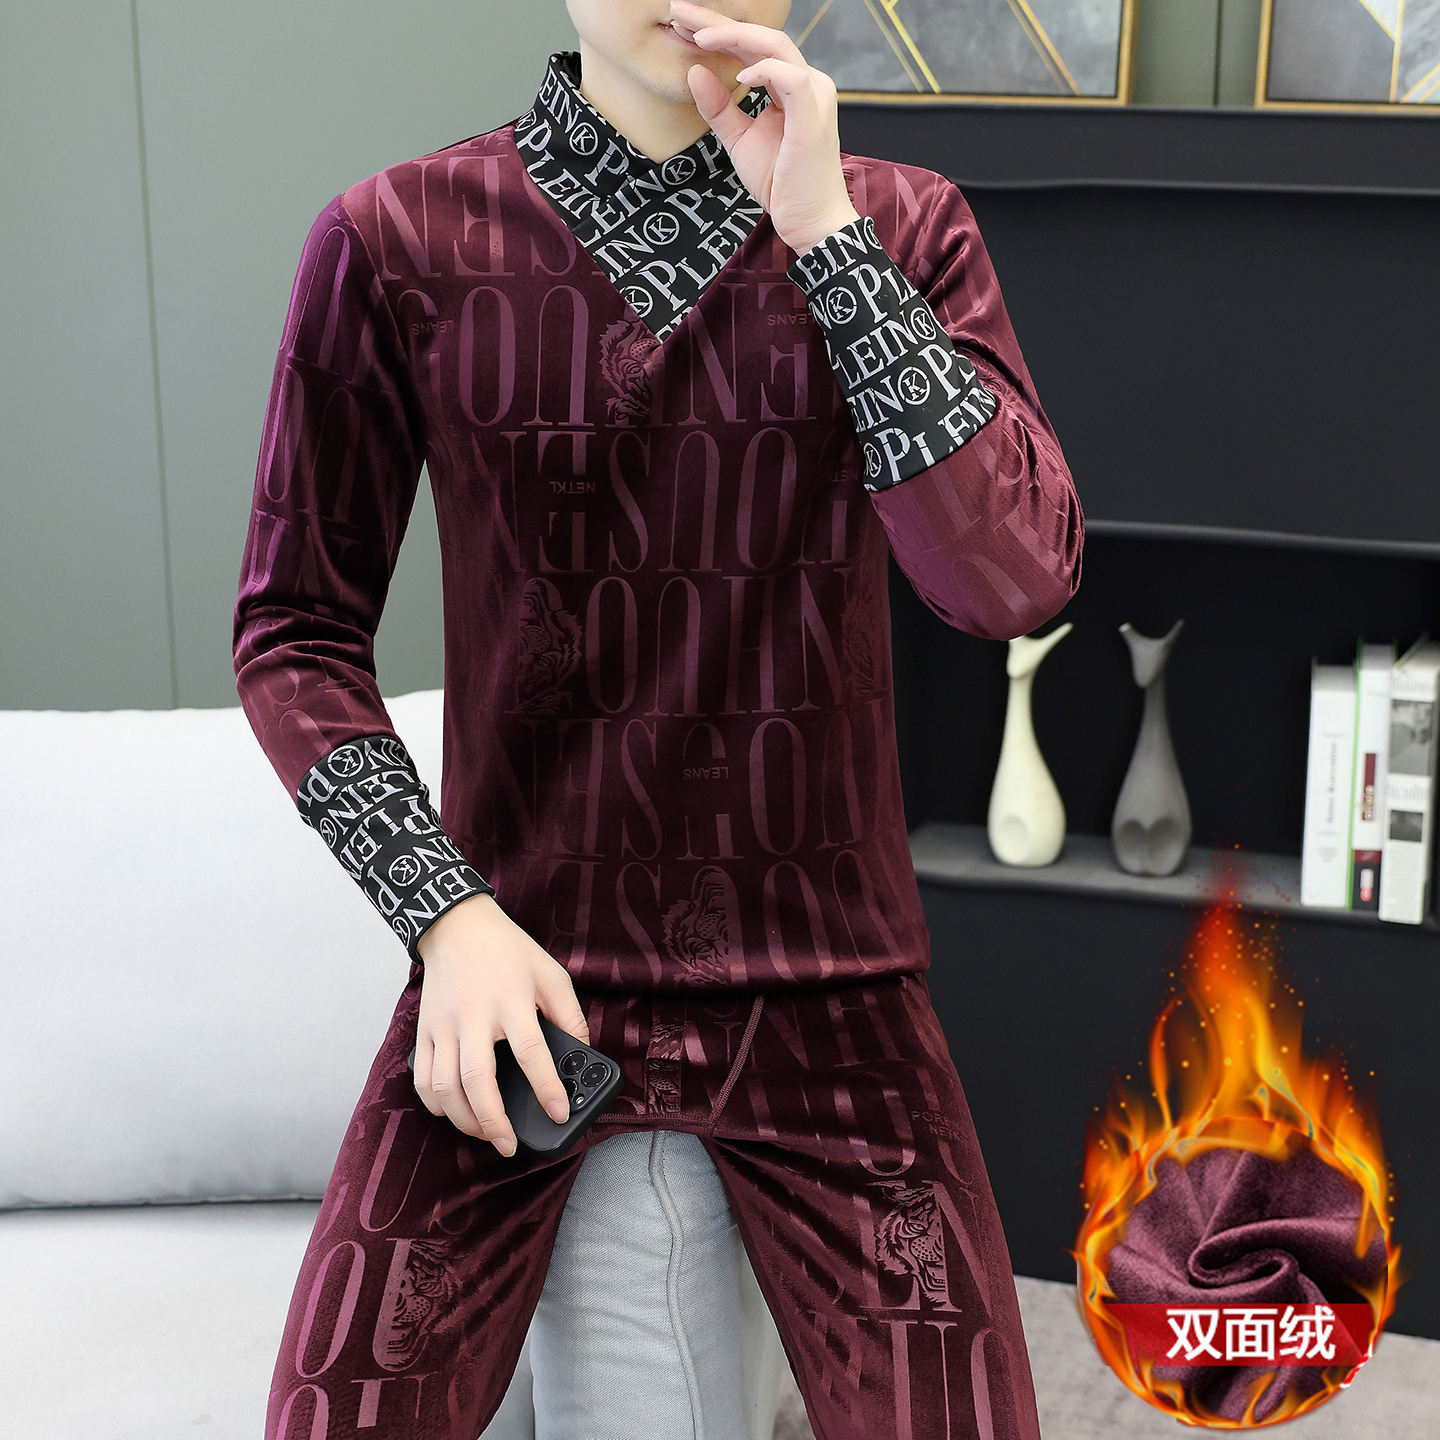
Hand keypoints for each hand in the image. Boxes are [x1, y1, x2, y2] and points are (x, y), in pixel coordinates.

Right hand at [412, 892, 589, 1155]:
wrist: (457, 926)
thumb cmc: (508, 952)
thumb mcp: (551, 974)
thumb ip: (570, 1015)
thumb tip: (581, 1054)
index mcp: (511, 1000)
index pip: (532, 1051)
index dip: (547, 1088)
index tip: (559, 1112)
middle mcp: (473, 1015)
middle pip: (478, 1080)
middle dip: (495, 1122)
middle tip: (511, 1144)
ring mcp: (444, 1025)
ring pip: (444, 1087)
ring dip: (465, 1120)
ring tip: (487, 1134)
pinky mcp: (424, 1030)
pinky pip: (423, 1079)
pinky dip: (435, 1105)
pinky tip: (454, 1113)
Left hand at [671, 0, 860, 255]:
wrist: (808, 221)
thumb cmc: (780, 183)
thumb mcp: (739, 140)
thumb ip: (719, 108)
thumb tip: (693, 72)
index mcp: (789, 86)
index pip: (751, 47)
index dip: (717, 32)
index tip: (682, 25)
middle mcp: (805, 83)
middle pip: (761, 36)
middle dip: (718, 22)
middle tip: (680, 13)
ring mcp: (813, 96)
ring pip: (775, 46)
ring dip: (735, 36)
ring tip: (699, 36)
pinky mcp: (813, 115)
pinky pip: (791, 78)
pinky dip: (764, 71)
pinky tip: (738, 74)